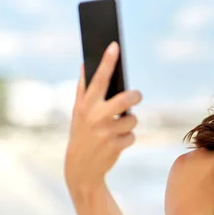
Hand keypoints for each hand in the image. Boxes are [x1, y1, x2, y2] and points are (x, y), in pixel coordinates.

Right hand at [64, 42, 141, 190]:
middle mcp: (94, 116)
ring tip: (117, 129)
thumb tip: (83, 64)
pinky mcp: (115, 145)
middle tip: (136, 96)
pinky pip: (132, 135)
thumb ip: (82, 89)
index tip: (115, 45)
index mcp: (85, 105)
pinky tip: (115, 143)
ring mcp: (105, 132)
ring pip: (132, 119)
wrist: (80, 169)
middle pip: (126, 99)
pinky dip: (128, 138)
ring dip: (129, 123)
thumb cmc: (82, 134)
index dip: (107, 61)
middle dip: (135, 97)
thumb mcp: (78, 113)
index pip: (98, 78)